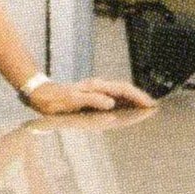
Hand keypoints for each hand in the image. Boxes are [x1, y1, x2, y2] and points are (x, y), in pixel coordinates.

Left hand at [29, 77, 155, 116]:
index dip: (137, 96)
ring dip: (132, 98)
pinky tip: (126, 107)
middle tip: (153, 106)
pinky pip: (112, 96)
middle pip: (124, 89)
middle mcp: (97, 86)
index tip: (149, 104)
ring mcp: (94, 89)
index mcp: (95, 87)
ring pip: (119, 92)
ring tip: (145, 107)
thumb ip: (92, 100)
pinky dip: (123, 100)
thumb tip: (111, 102)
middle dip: (139, 96)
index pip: (122, 89)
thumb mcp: (72, 100)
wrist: (41, 95)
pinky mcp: (91, 94)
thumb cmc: (55, 100)